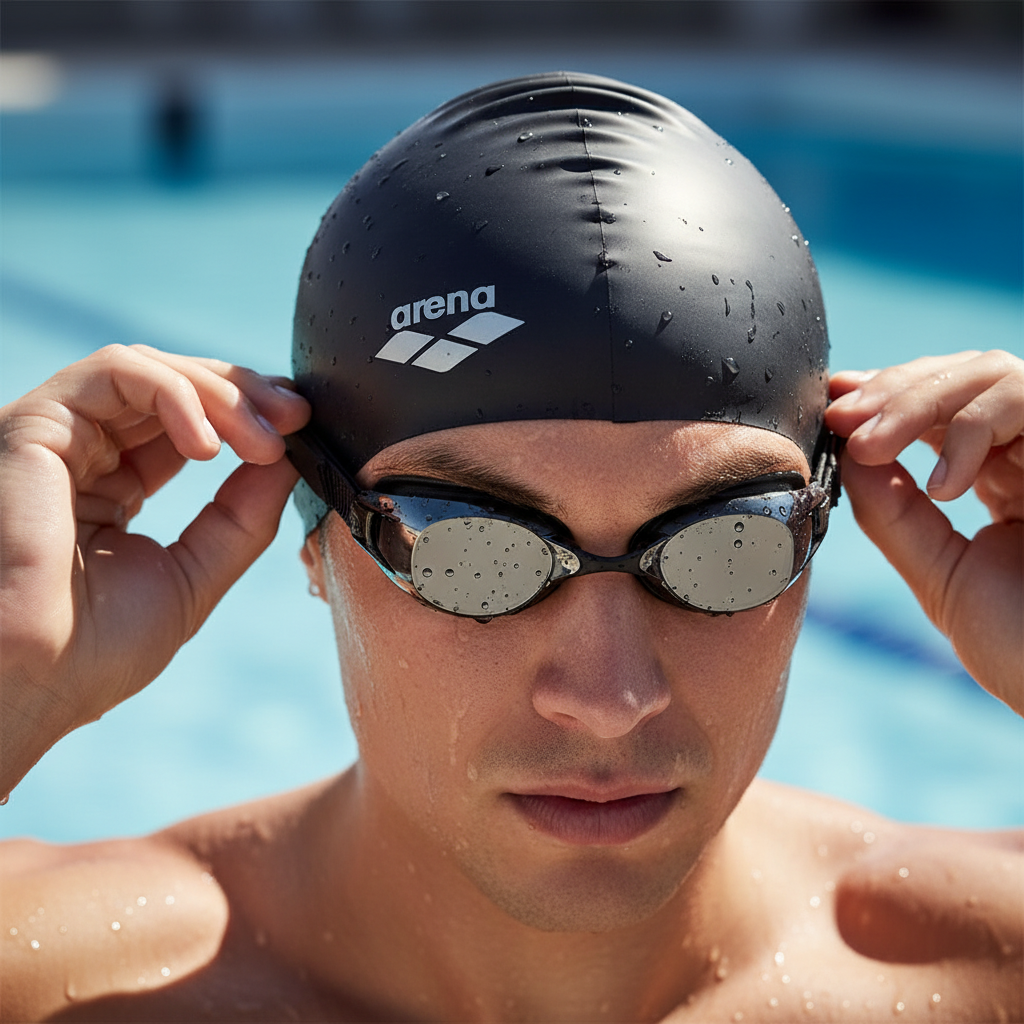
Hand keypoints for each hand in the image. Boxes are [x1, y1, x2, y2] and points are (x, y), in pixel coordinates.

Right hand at [0, 345, 310, 796]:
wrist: (31, 682)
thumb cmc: (94, 649)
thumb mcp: (194, 574)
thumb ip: (241, 516)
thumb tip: (288, 459)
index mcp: (114, 483)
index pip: (187, 420)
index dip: (246, 414)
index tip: (300, 427)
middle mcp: (84, 451)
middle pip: (173, 384)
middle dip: (245, 394)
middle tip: (296, 419)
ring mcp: (59, 434)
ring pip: (150, 368)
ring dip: (221, 393)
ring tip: (264, 440)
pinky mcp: (37, 424)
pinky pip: (117, 372)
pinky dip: (176, 394)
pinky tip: (209, 445)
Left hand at [826, 350, 1022, 713]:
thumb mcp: (941, 574)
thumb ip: (893, 512)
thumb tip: (846, 451)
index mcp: (1004, 479)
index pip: (942, 409)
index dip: (887, 392)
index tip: (833, 400)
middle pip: (965, 375)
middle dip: (893, 390)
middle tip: (842, 419)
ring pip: (993, 372)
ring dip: (919, 401)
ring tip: (872, 447)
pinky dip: (975, 428)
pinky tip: (945, 485)